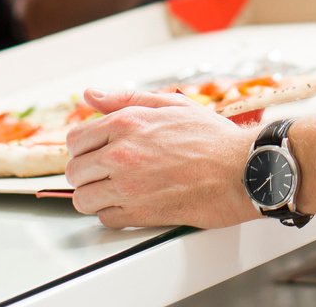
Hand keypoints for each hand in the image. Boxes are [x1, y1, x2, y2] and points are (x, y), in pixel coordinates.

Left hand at [65, 88, 256, 228]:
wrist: (241, 170)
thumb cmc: (212, 138)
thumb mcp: (171, 104)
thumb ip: (125, 98)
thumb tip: (90, 95)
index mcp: (126, 123)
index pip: (75, 140)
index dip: (83, 147)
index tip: (95, 152)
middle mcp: (121, 154)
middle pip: (75, 171)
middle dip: (87, 172)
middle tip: (107, 172)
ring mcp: (128, 187)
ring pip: (84, 199)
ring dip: (96, 195)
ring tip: (117, 189)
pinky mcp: (140, 214)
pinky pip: (105, 219)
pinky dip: (114, 213)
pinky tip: (132, 202)